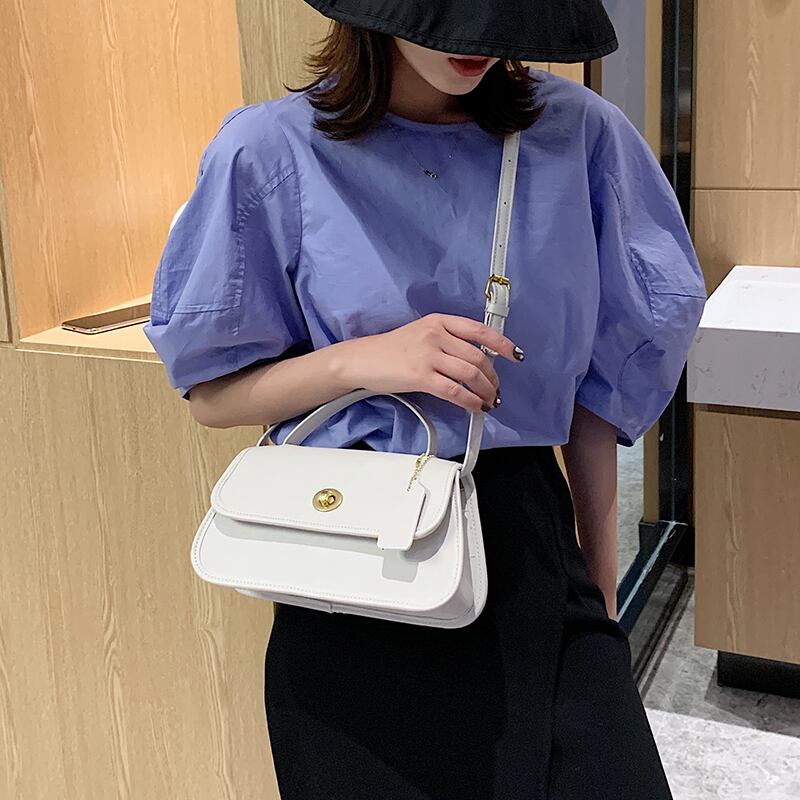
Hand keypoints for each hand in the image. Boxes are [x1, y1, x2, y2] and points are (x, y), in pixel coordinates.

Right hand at [332, 312, 524, 412]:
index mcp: (439, 321)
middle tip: (496, 389)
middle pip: (478, 357)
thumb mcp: (422, 333)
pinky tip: (475, 407)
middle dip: (493, 377)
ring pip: (470, 374)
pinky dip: (470, 401)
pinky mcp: (421, 376)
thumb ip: (447, 341)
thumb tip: (477, 361)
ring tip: (489, 401)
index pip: (479, 330)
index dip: (502, 344)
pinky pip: (455, 391)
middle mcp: (436, 334)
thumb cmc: (391, 350)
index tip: (514, 355)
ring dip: (485, 391)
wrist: (363, 360)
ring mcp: (428, 355)